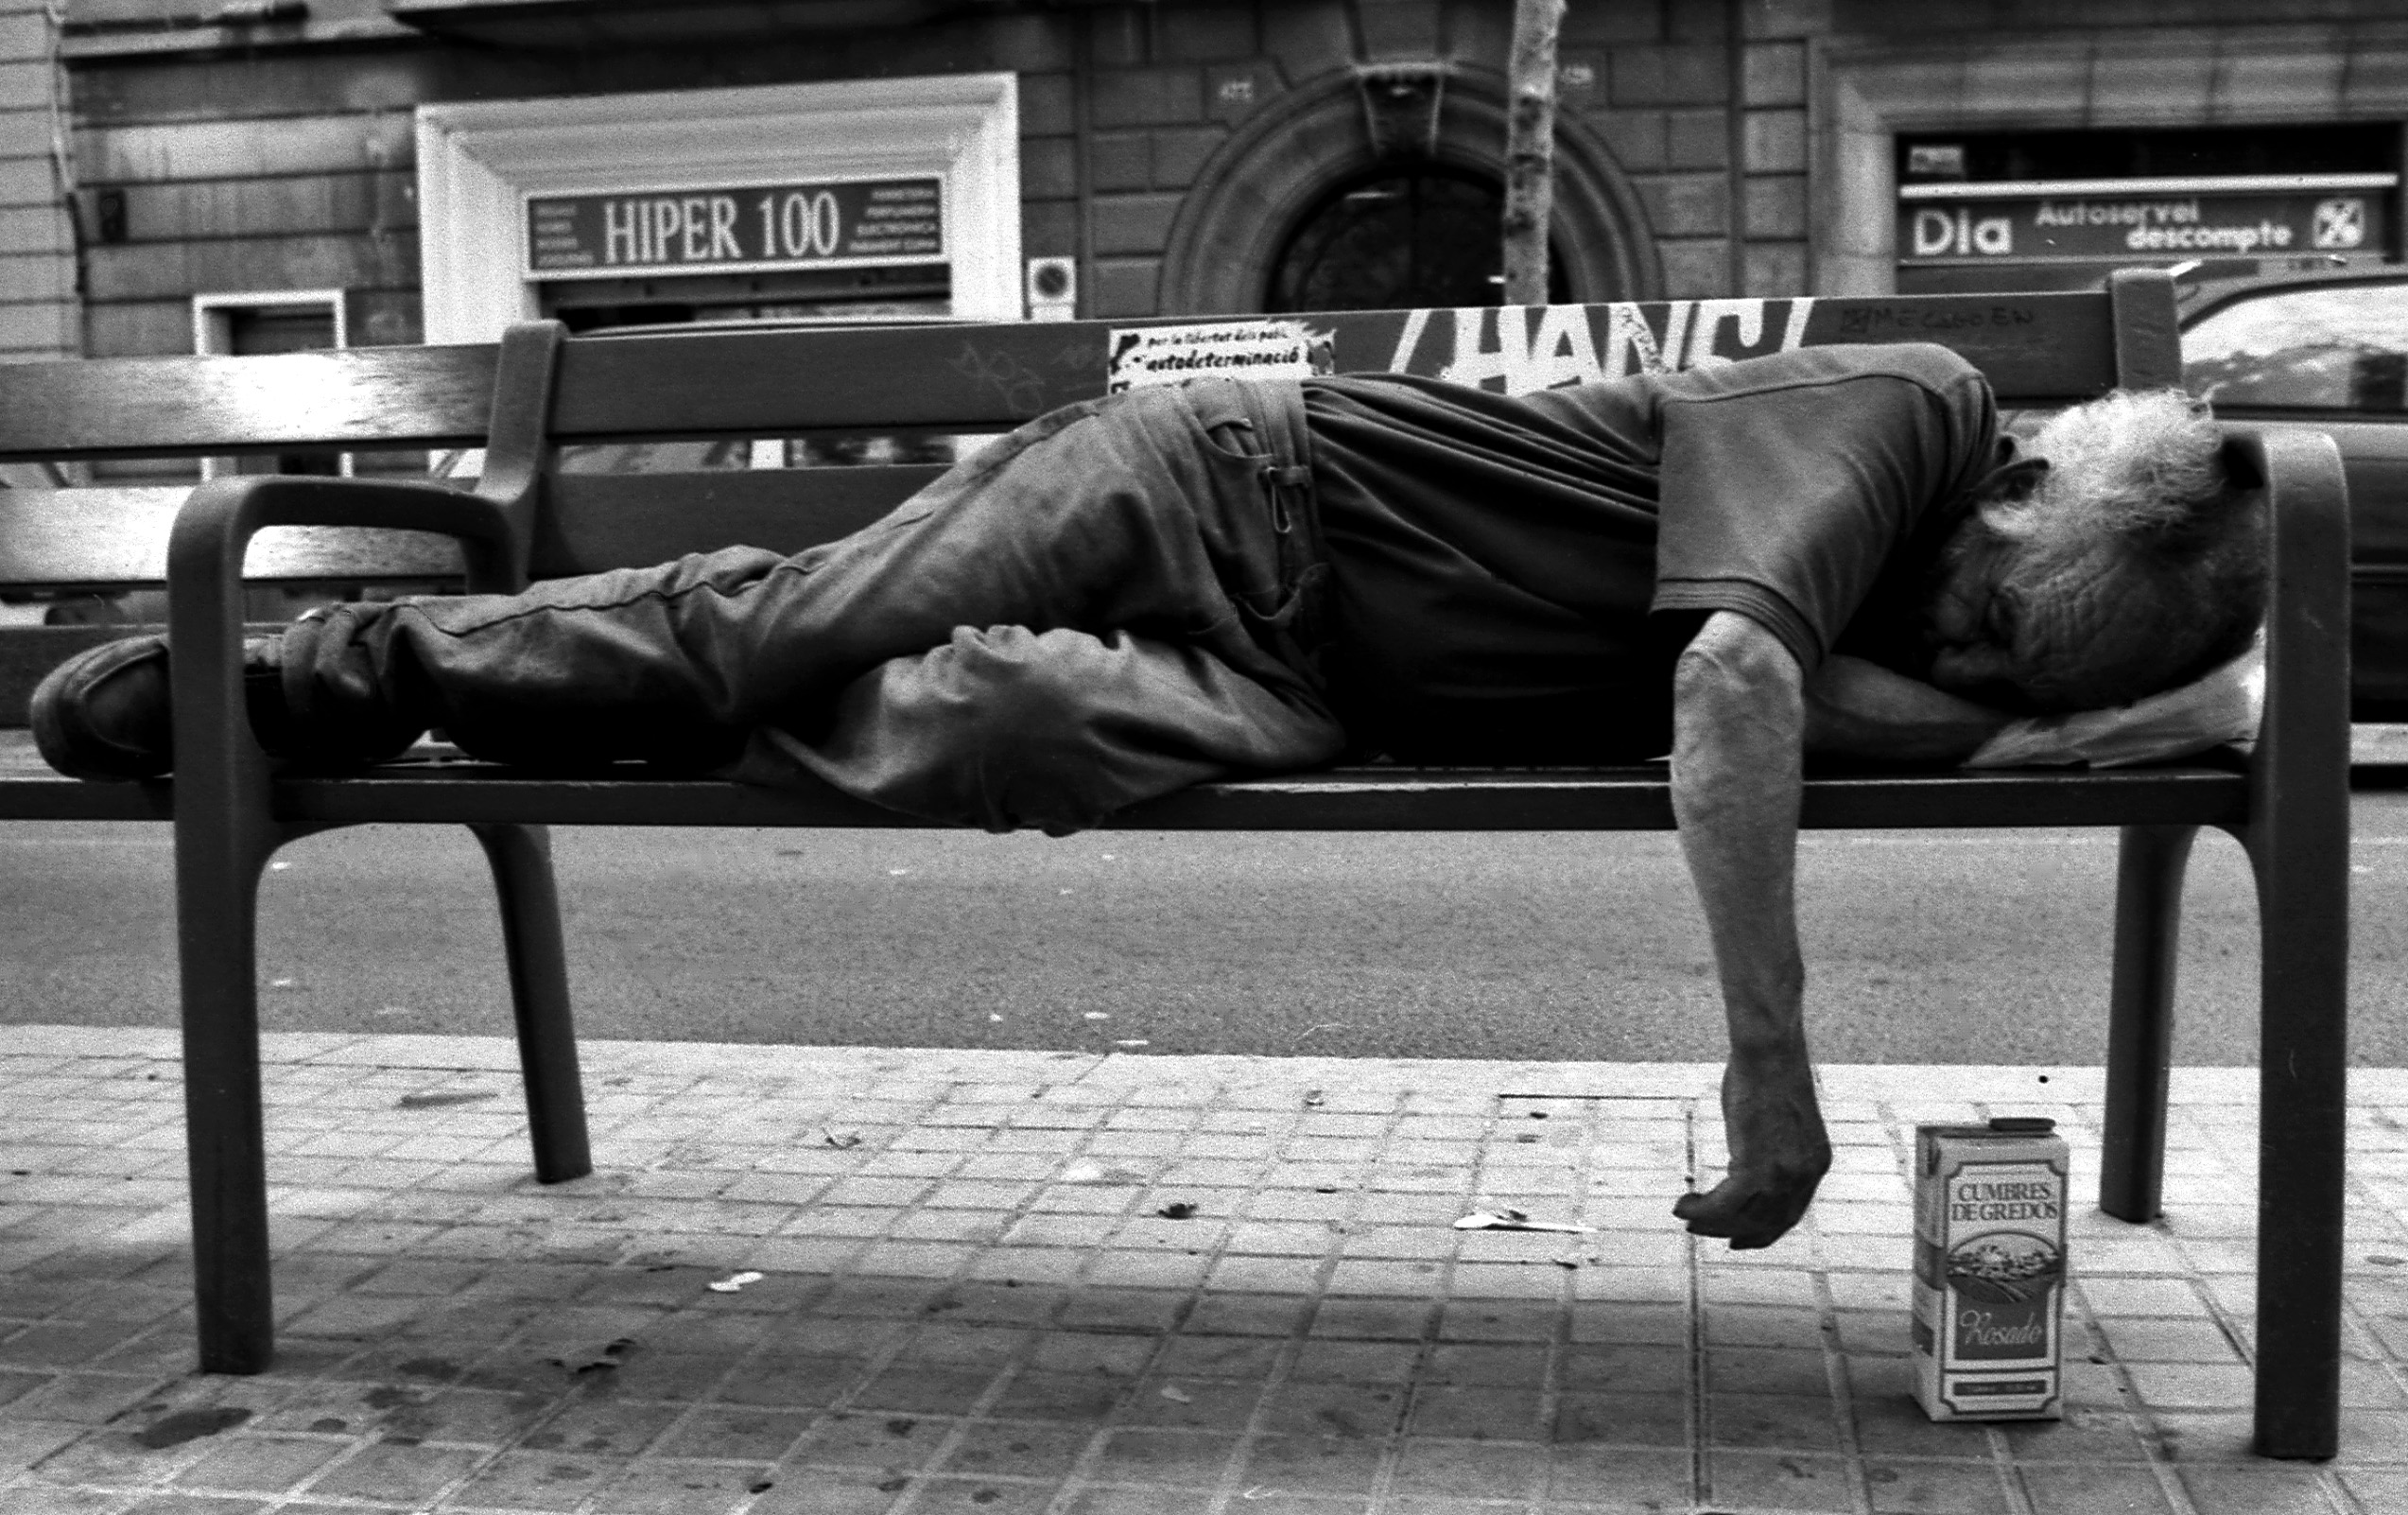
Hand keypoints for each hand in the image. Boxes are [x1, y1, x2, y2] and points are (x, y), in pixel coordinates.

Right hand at [1673, 1054, 1830, 1249]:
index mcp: (1816, 1163)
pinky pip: (1724, 1204)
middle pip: (1765, 1223)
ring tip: (1686, 1215)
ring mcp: (1783, 1174)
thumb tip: (1744, 1161)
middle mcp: (1805, 1175)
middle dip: (1730, 1232)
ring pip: (1743, 1218)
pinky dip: (1701, 1210)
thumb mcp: (1779, 1120)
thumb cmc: (1768, 1074)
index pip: (1789, 1214)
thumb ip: (1770, 1148)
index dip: (1762, 1233)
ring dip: (1710, 1222)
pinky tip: (1683, 1204)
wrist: (1769, 1054)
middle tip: (1699, 1230)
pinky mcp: (1757, 1166)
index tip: (1737, 1239)